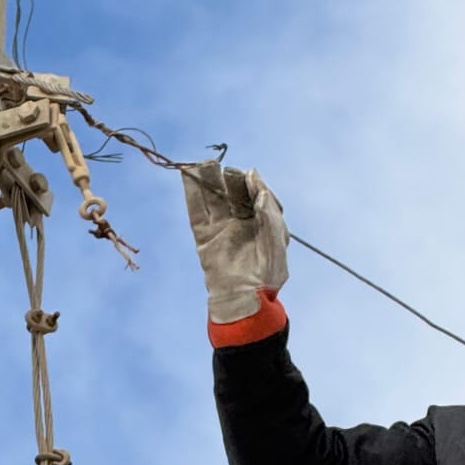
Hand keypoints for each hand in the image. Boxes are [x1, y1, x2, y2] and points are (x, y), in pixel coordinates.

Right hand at [182, 162, 288, 342]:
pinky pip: (196, 211)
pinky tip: (188, 174)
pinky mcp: (204, 236)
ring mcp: (221, 228)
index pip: (258, 196)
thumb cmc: (266, 277)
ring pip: (213, 198)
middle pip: (234, 193)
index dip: (254, 184)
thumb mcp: (276, 245)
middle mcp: (242, 222)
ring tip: (204, 164)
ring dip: (208, 179)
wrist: (244, 301)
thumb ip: (270, 217)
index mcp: (263, 223)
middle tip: (227, 172)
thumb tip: (259, 190)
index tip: (250, 176)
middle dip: (231, 179)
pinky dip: (191, 192)